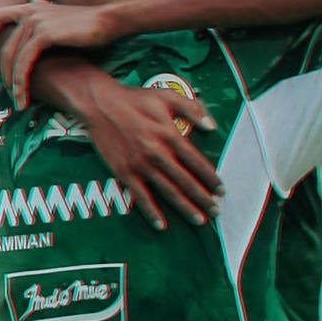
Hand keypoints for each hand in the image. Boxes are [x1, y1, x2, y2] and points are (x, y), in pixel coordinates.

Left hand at [0, 0, 117, 107]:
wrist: (110, 21)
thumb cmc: (89, 24)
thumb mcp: (61, 16)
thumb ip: (44, 11)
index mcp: (32, 6)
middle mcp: (31, 11)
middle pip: (6, 47)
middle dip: (5, 73)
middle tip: (10, 93)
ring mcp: (36, 21)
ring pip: (13, 58)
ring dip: (14, 83)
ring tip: (19, 102)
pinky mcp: (44, 34)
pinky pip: (24, 61)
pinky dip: (22, 80)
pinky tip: (24, 95)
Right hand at [81, 81, 220, 229]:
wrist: (100, 104)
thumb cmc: (134, 99)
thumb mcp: (166, 96)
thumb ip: (192, 109)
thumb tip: (212, 126)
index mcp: (170, 135)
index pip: (196, 162)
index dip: (210, 177)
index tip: (221, 189)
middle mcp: (158, 153)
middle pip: (186, 181)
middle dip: (203, 198)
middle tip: (216, 211)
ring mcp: (141, 165)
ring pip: (168, 191)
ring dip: (185, 207)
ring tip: (199, 220)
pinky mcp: (125, 172)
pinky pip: (141, 197)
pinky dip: (151, 212)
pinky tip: (161, 224)